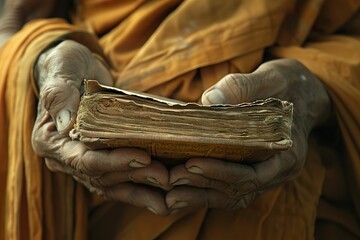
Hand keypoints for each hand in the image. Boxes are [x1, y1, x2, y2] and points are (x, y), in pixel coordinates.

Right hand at [32, 40, 169, 214]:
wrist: (76, 70)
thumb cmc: (67, 66)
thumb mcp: (62, 68)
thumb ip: (59, 93)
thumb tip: (65, 121)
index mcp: (52, 141)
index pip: (83, 160)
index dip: (114, 162)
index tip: (143, 157)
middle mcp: (67, 158)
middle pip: (102, 176)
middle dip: (135, 176)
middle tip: (165, 175)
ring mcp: (85, 162)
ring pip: (114, 185)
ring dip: (142, 190)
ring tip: (169, 192)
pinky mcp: (102, 160)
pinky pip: (121, 180)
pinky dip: (140, 188)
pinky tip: (162, 194)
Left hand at [166, 59, 330, 211]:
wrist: (302, 92)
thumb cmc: (287, 84)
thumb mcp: (270, 77)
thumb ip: (241, 88)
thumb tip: (209, 100)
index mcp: (287, 153)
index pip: (253, 175)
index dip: (221, 172)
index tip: (191, 164)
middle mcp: (277, 172)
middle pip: (238, 191)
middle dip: (203, 186)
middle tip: (171, 179)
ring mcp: (266, 175)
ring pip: (232, 195)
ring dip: (200, 195)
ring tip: (171, 194)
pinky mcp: (253, 171)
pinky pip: (229, 189)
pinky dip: (206, 191)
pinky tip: (182, 191)